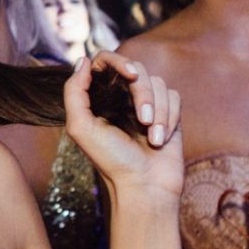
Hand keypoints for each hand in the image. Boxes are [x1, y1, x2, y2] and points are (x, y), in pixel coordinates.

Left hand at [62, 52, 184, 201]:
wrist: (145, 188)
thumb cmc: (111, 161)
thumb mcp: (81, 128)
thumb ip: (74, 92)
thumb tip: (83, 60)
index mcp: (99, 97)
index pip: (105, 61)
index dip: (119, 61)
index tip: (130, 75)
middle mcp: (121, 97)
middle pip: (137, 70)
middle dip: (143, 94)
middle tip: (142, 120)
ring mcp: (146, 104)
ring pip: (158, 83)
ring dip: (158, 111)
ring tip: (152, 139)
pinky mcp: (168, 113)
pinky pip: (173, 96)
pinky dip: (169, 117)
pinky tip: (160, 139)